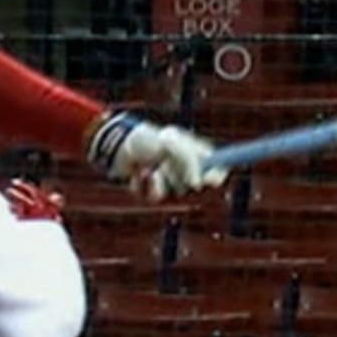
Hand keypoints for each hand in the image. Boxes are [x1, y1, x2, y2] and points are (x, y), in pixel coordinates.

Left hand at [87, 112, 225, 200]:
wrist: (119, 145)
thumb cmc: (149, 139)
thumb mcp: (171, 143)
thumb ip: (188, 160)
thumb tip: (197, 185)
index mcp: (196, 156)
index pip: (217, 171)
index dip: (216, 176)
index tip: (210, 178)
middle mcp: (186, 172)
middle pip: (199, 188)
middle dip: (181, 175)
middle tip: (168, 163)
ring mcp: (171, 185)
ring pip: (176, 194)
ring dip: (163, 178)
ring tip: (153, 166)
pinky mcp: (154, 194)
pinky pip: (156, 197)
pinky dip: (147, 184)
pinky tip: (140, 173)